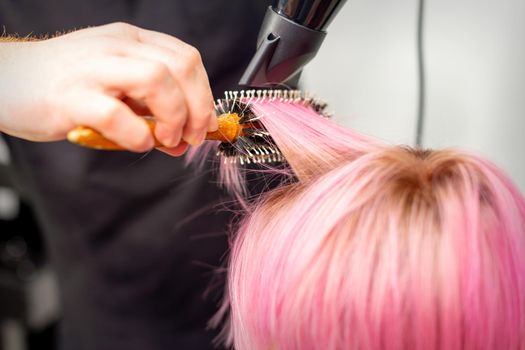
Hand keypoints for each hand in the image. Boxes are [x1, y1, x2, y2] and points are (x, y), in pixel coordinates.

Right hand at [0, 22, 217, 154]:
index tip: (206, 125)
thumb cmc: (67, 87)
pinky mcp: (70, 97)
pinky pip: (116, 113)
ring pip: (155, 78)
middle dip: (198, 108)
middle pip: (180, 67)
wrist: (7, 79)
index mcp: (132, 42)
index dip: (205, 95)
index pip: (187, 59)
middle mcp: (116, 47)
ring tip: (166, 139)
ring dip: (174, 116)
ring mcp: (93, 68)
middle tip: (191, 137)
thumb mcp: (117, 92)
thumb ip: (151, 113)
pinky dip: (137, 134)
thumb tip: (184, 141)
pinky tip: (138, 142)